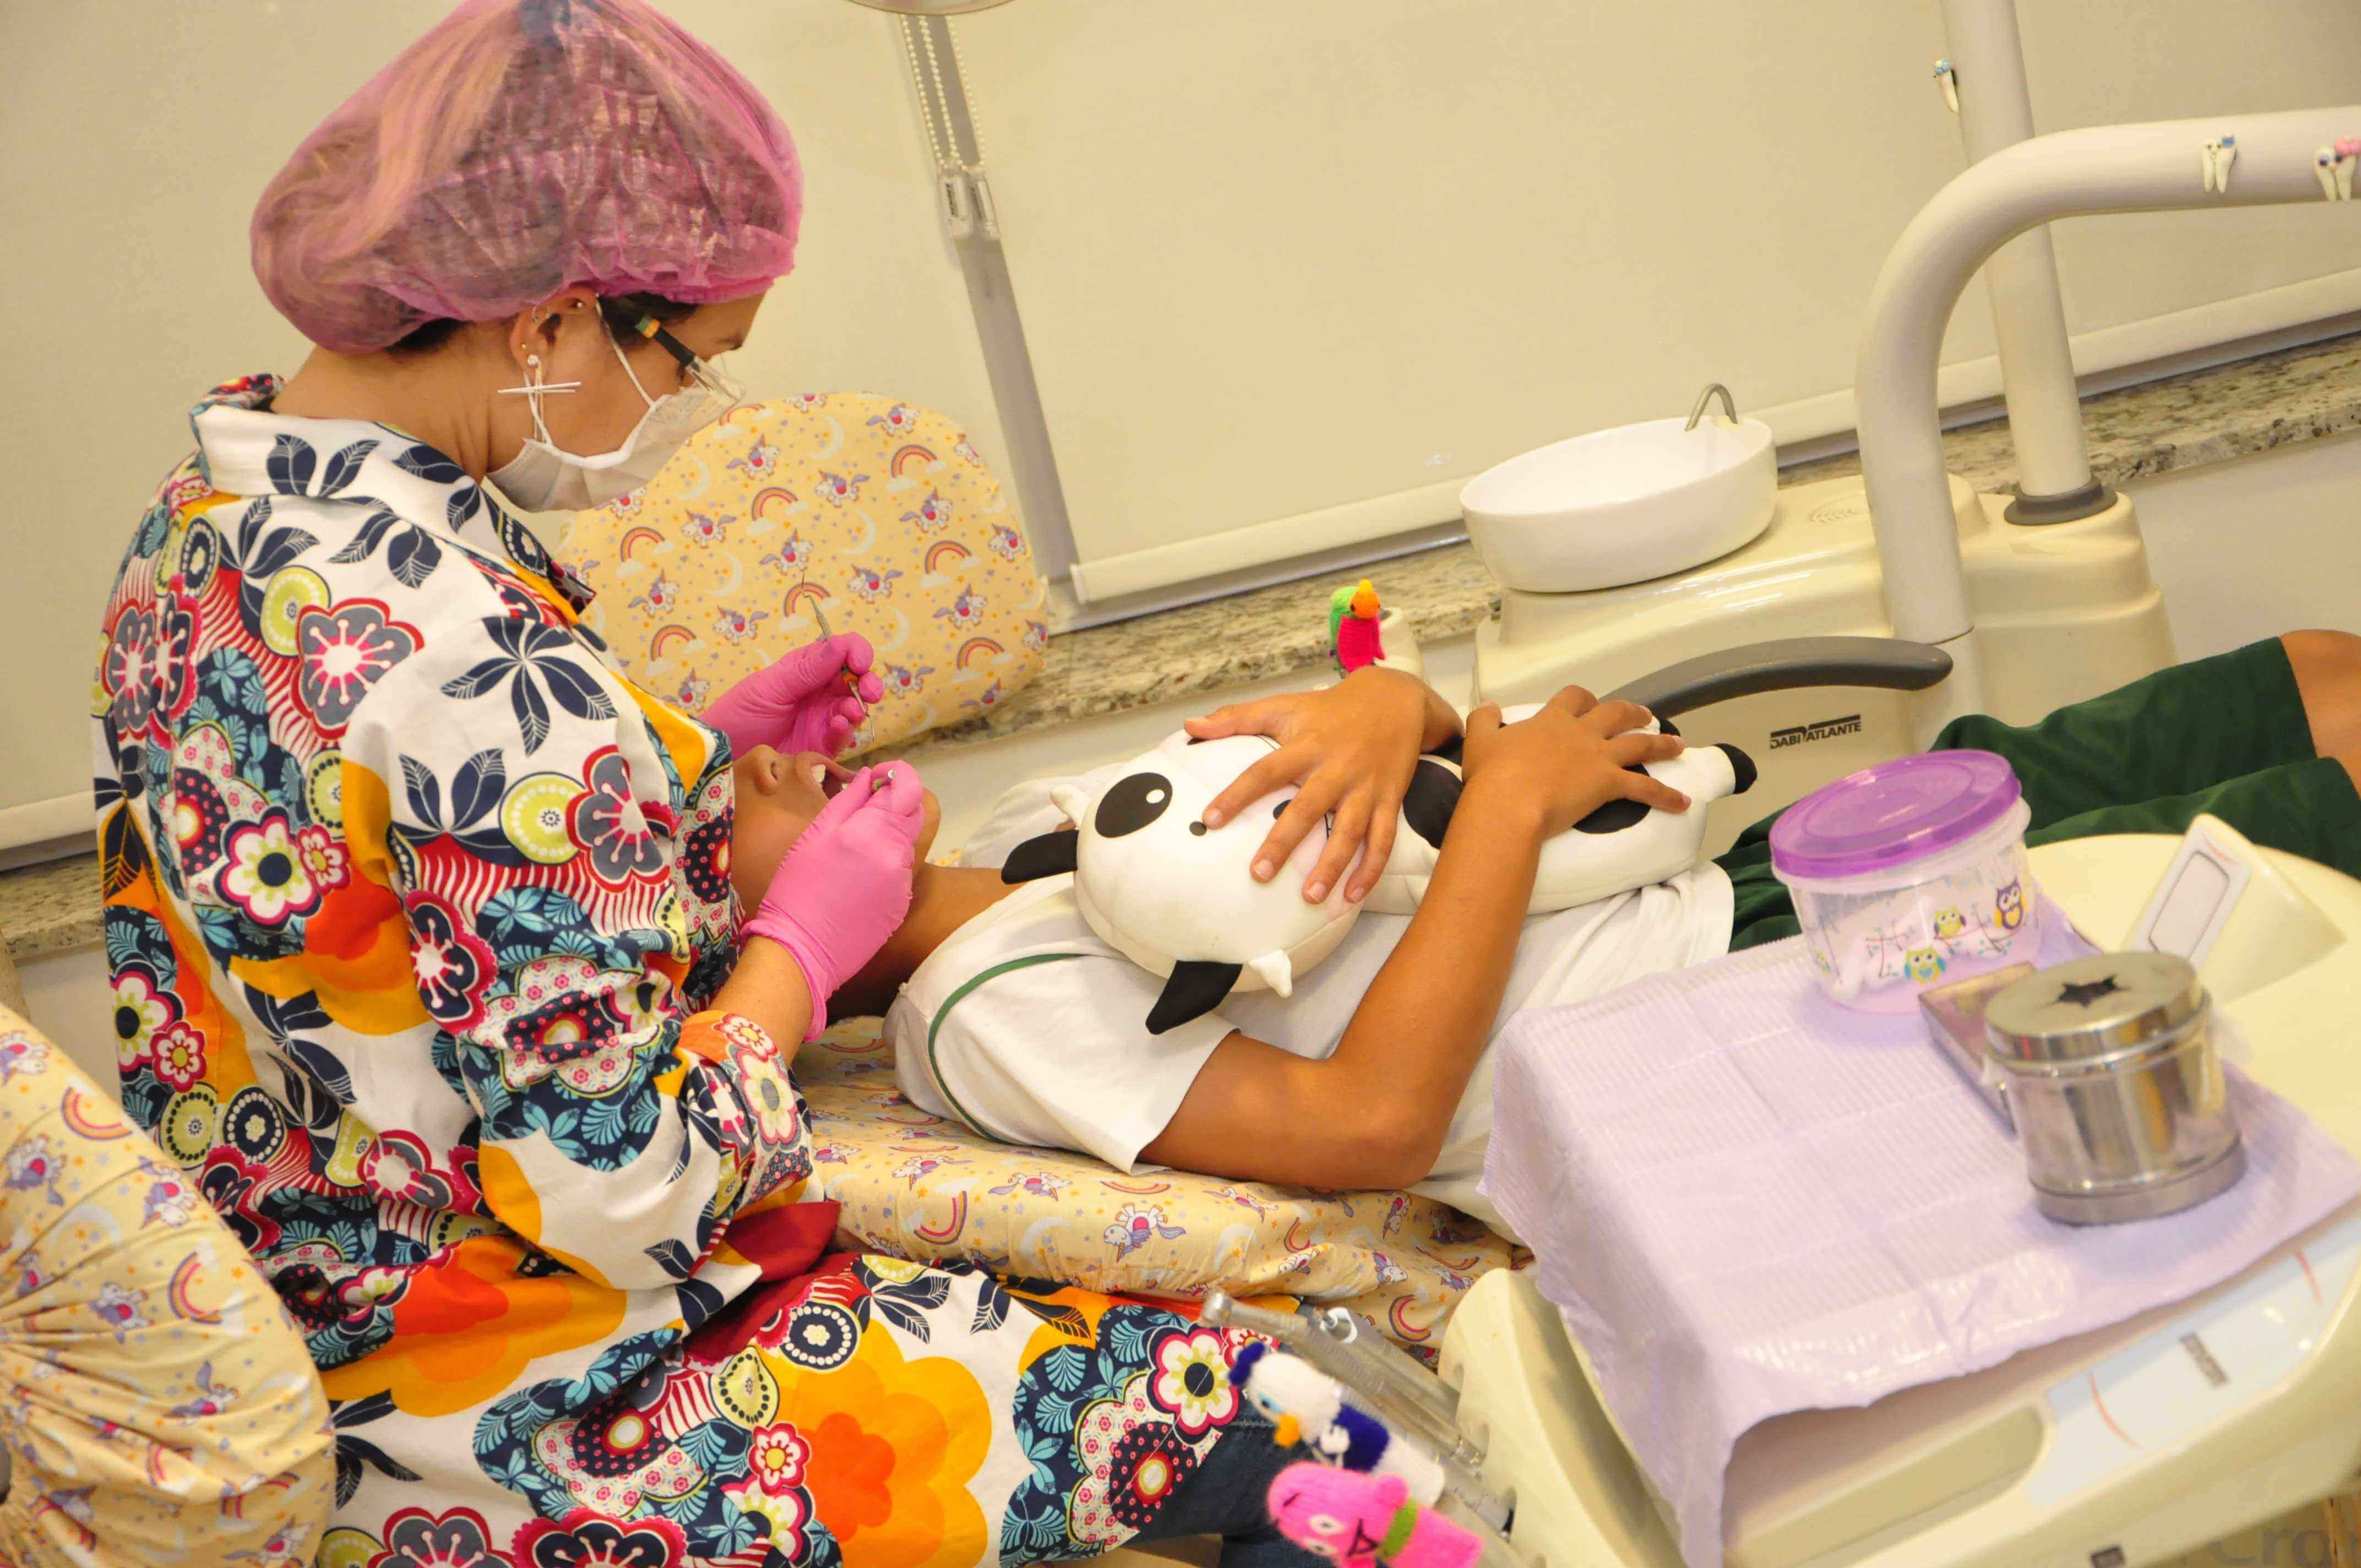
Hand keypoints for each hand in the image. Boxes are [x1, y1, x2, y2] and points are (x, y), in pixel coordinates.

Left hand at [700, 634, 885, 759]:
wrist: (722, 755)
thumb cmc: (739, 714)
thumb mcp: (770, 687)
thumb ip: (807, 670)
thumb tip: (840, 644)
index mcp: (806, 669)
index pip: (840, 651)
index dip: (856, 651)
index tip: (860, 662)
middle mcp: (818, 692)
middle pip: (855, 680)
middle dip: (868, 682)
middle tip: (870, 692)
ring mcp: (821, 719)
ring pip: (854, 708)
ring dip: (858, 707)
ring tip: (849, 712)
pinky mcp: (821, 746)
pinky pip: (842, 737)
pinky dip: (845, 730)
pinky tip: (837, 726)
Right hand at [739, 763, 925, 1039]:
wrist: (800, 950)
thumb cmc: (796, 889)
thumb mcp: (813, 837)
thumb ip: (846, 802)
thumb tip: (870, 777)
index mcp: (871, 832)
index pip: (908, 790)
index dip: (900, 778)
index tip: (883, 778)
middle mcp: (896, 855)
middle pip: (913, 816)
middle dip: (895, 809)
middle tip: (864, 815)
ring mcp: (903, 882)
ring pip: (906, 846)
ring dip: (889, 840)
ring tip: (852, 856)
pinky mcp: (902, 905)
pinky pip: (901, 874)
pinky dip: (886, 869)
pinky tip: (857, 883)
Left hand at [1186, 667, 1454, 903]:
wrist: (1395, 700)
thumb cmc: (1329, 709)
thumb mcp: (1284, 705)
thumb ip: (1236, 717)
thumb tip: (1191, 725)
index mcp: (1306, 746)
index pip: (1265, 772)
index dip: (1237, 795)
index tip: (1210, 820)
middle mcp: (1336, 769)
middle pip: (1308, 809)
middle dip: (1283, 843)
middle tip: (1258, 874)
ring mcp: (1365, 787)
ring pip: (1350, 832)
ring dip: (1331, 866)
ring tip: (1309, 898)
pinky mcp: (1390, 800)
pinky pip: (1383, 840)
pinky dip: (1371, 870)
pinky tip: (1353, 896)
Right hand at [1459, 686, 1688, 837]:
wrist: (1508, 803)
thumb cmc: (1491, 776)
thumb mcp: (1478, 741)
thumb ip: (1484, 720)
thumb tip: (1488, 705)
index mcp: (1551, 721)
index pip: (1573, 697)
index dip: (1585, 698)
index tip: (1590, 702)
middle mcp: (1580, 733)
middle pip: (1614, 713)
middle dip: (1632, 711)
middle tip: (1645, 715)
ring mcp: (1598, 757)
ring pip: (1639, 743)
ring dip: (1661, 743)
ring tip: (1678, 745)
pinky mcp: (1609, 783)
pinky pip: (1645, 788)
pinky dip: (1666, 796)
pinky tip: (1683, 802)